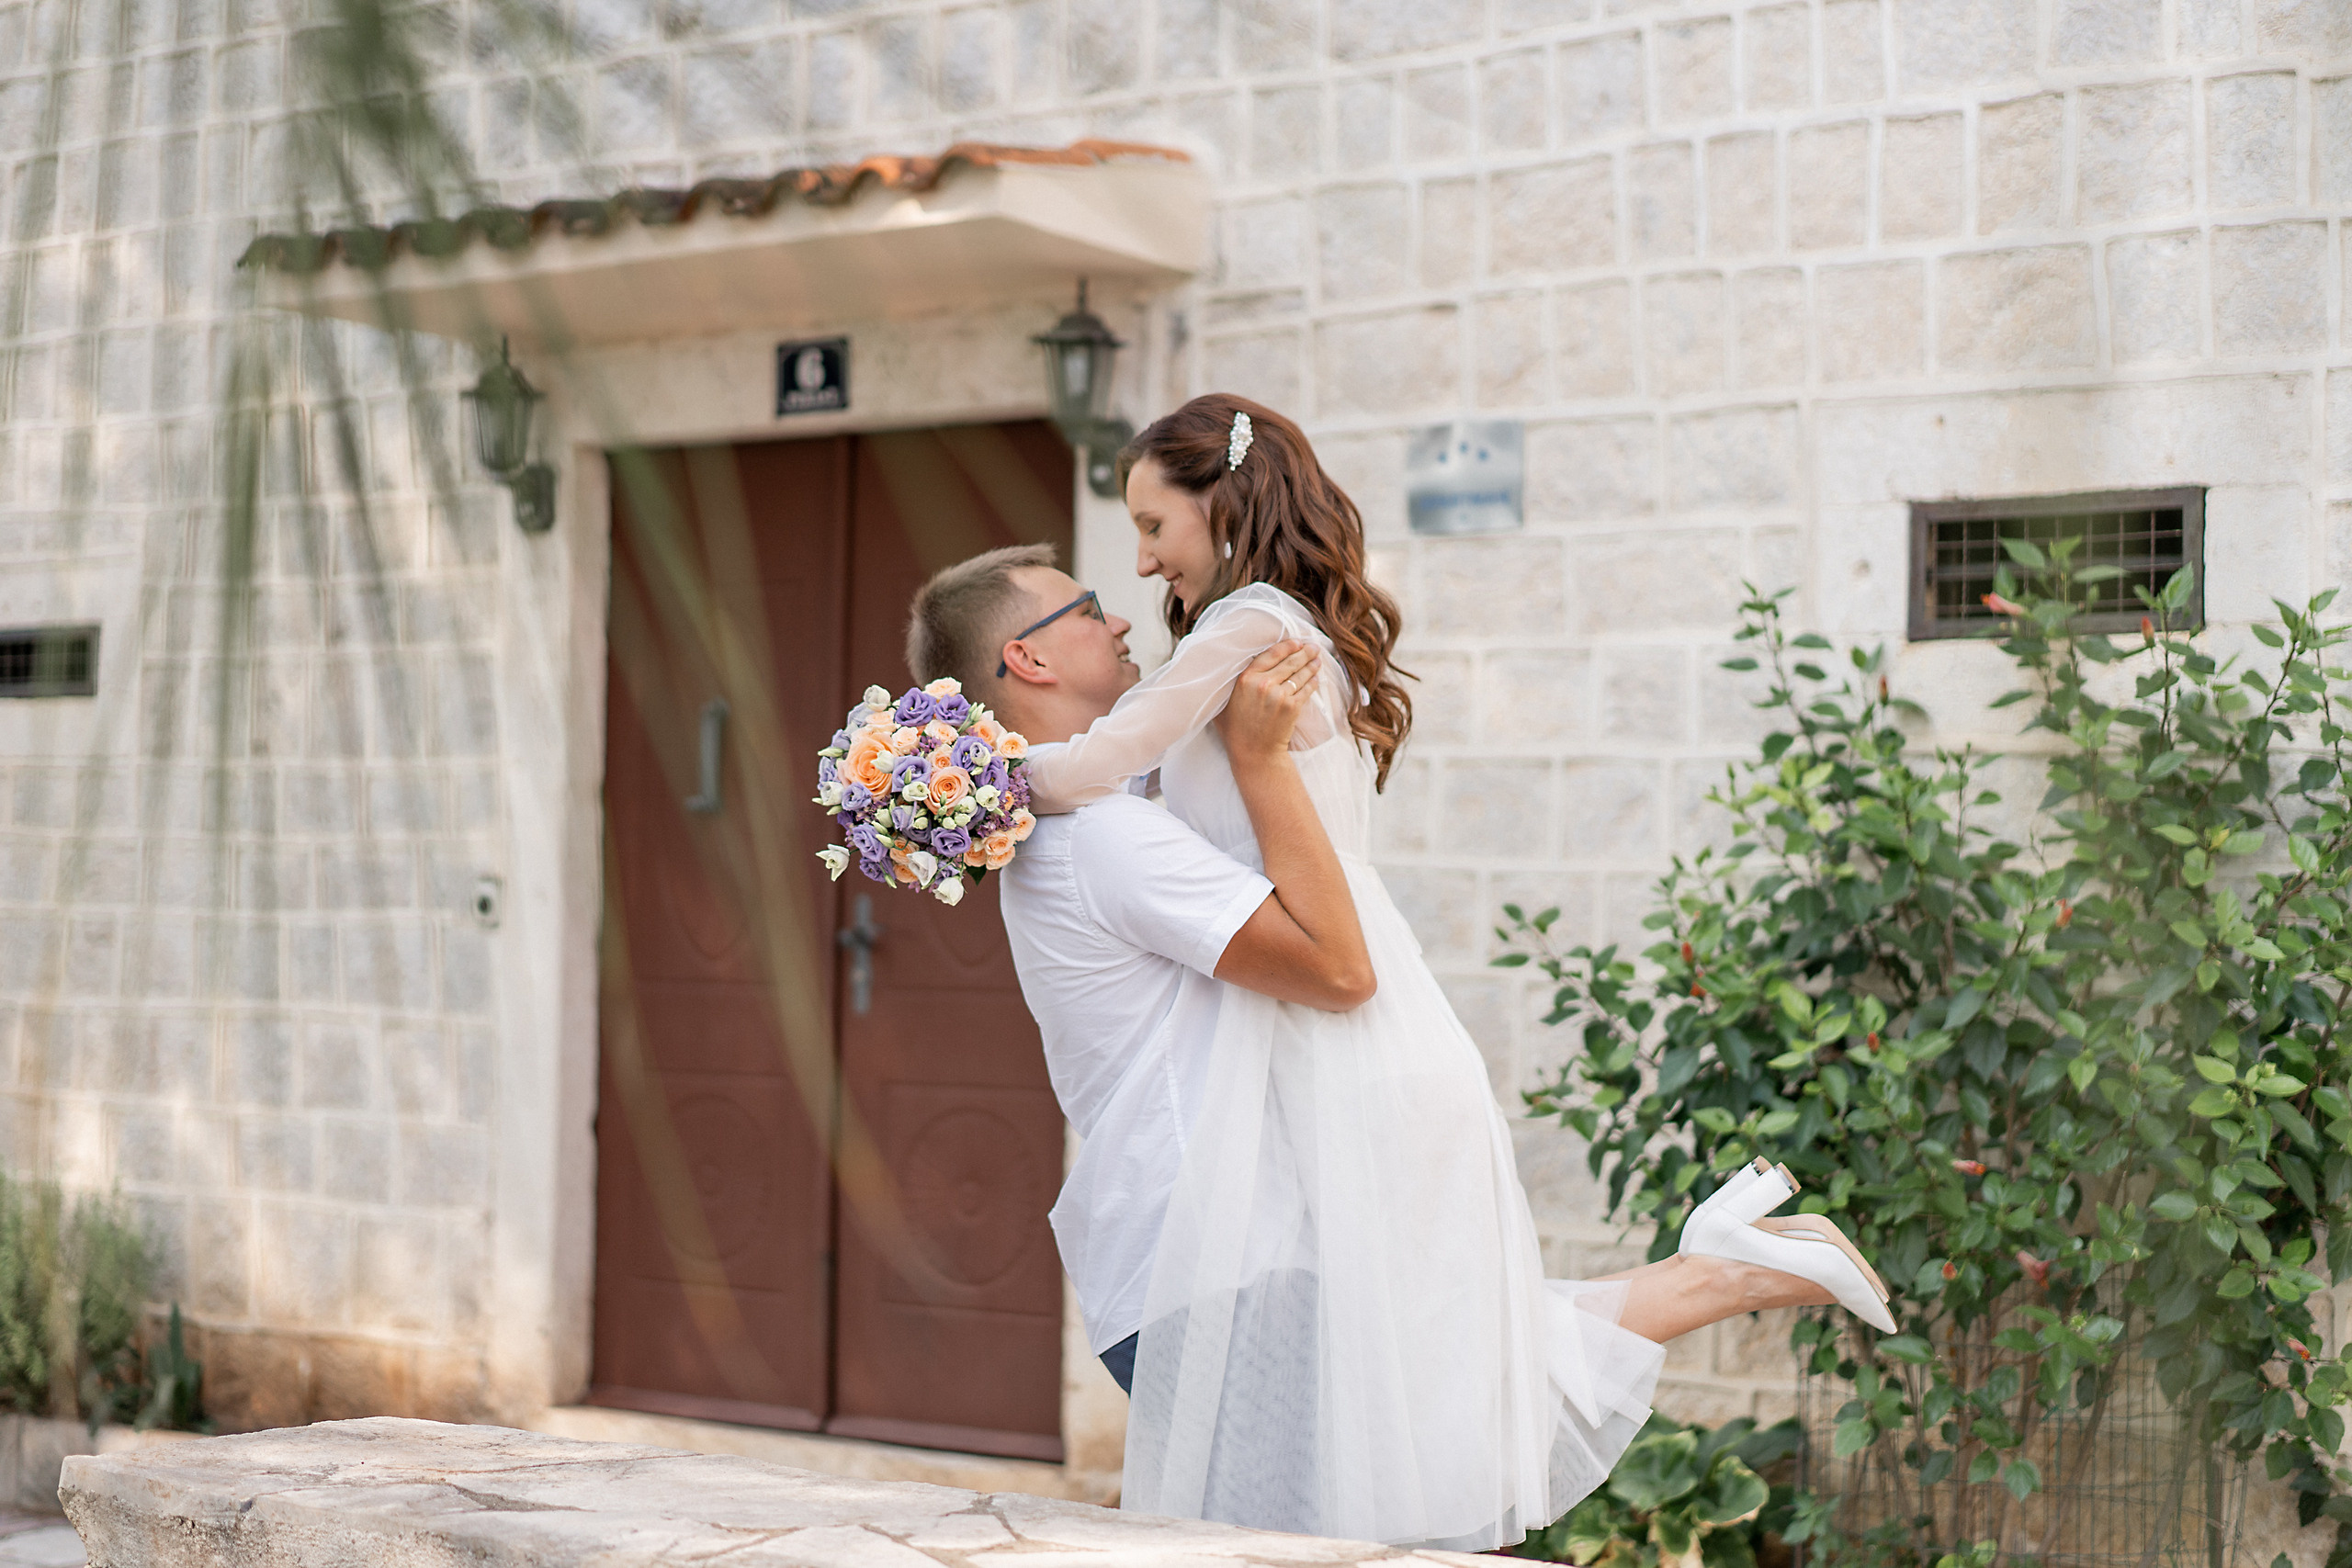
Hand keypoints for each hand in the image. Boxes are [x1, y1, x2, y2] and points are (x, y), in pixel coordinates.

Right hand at [1216, 641, 1317, 766]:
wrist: (1253, 753)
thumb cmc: (1235, 729)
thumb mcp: (1223, 702)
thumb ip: (1228, 684)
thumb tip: (1229, 669)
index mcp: (1245, 679)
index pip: (1270, 655)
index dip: (1286, 646)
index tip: (1295, 642)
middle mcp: (1263, 684)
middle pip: (1289, 662)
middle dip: (1304, 652)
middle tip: (1313, 646)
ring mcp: (1279, 695)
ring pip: (1300, 674)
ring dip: (1311, 664)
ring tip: (1318, 658)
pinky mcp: (1292, 707)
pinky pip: (1306, 689)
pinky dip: (1312, 682)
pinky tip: (1316, 677)